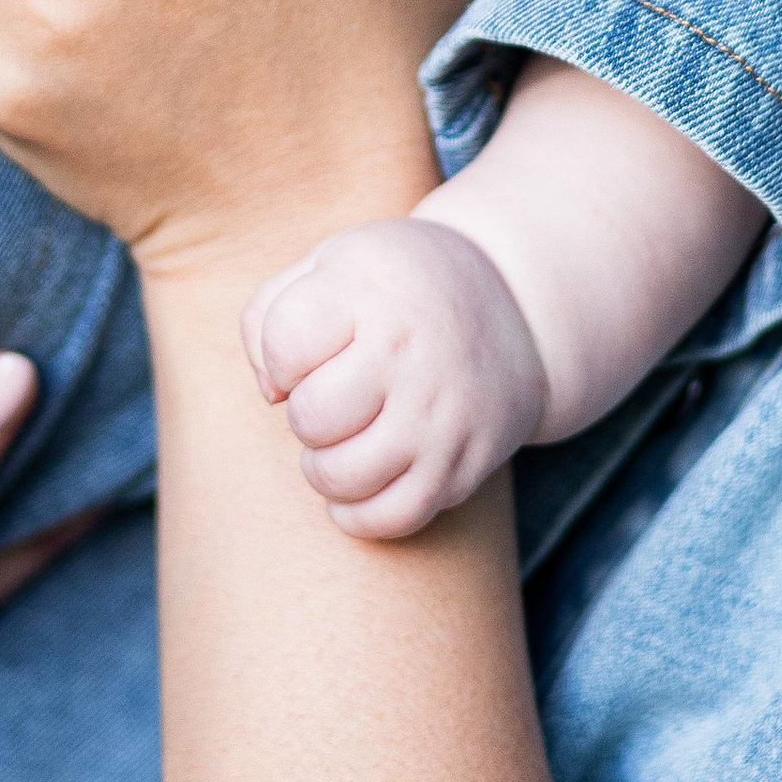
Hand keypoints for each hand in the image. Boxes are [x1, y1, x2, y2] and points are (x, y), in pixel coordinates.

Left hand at [242, 217, 548, 538]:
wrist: (512, 303)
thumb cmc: (394, 287)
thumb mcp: (329, 263)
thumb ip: (269, 315)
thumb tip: (271, 395)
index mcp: (370, 291)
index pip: (285, 343)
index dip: (279, 357)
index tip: (306, 350)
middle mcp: (411, 353)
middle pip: (312, 417)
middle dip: (304, 415)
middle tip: (329, 397)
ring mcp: (442, 414)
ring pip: (345, 477)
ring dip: (323, 467)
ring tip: (339, 440)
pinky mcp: (467, 462)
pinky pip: (394, 518)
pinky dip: (359, 514)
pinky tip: (359, 481)